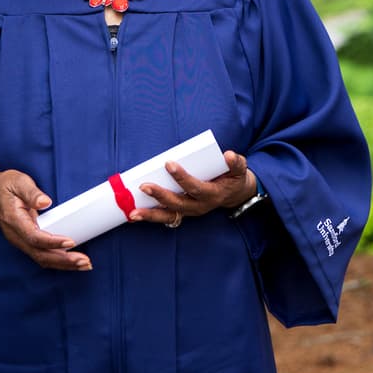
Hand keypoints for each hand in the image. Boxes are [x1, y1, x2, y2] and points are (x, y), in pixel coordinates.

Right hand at [0, 170, 91, 271]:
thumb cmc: (6, 188)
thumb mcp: (17, 182)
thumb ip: (31, 192)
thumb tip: (45, 202)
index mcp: (14, 220)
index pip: (34, 236)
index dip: (52, 242)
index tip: (71, 242)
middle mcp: (17, 235)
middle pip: (40, 254)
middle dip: (63, 260)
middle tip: (84, 262)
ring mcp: (21, 241)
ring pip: (42, 259)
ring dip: (64, 264)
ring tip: (84, 265)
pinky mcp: (27, 243)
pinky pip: (42, 256)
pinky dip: (59, 261)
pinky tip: (74, 262)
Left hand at [133, 151, 256, 226]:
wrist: (235, 194)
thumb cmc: (233, 178)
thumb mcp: (239, 170)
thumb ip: (236, 162)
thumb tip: (228, 155)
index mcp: (212, 195)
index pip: (195, 187)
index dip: (182, 177)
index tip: (169, 164)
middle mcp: (200, 206)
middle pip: (178, 204)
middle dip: (160, 196)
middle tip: (144, 186)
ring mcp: (190, 212)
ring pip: (169, 216)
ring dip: (150, 215)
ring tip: (133, 213)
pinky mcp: (183, 213)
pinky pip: (166, 218)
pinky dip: (151, 217)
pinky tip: (135, 215)